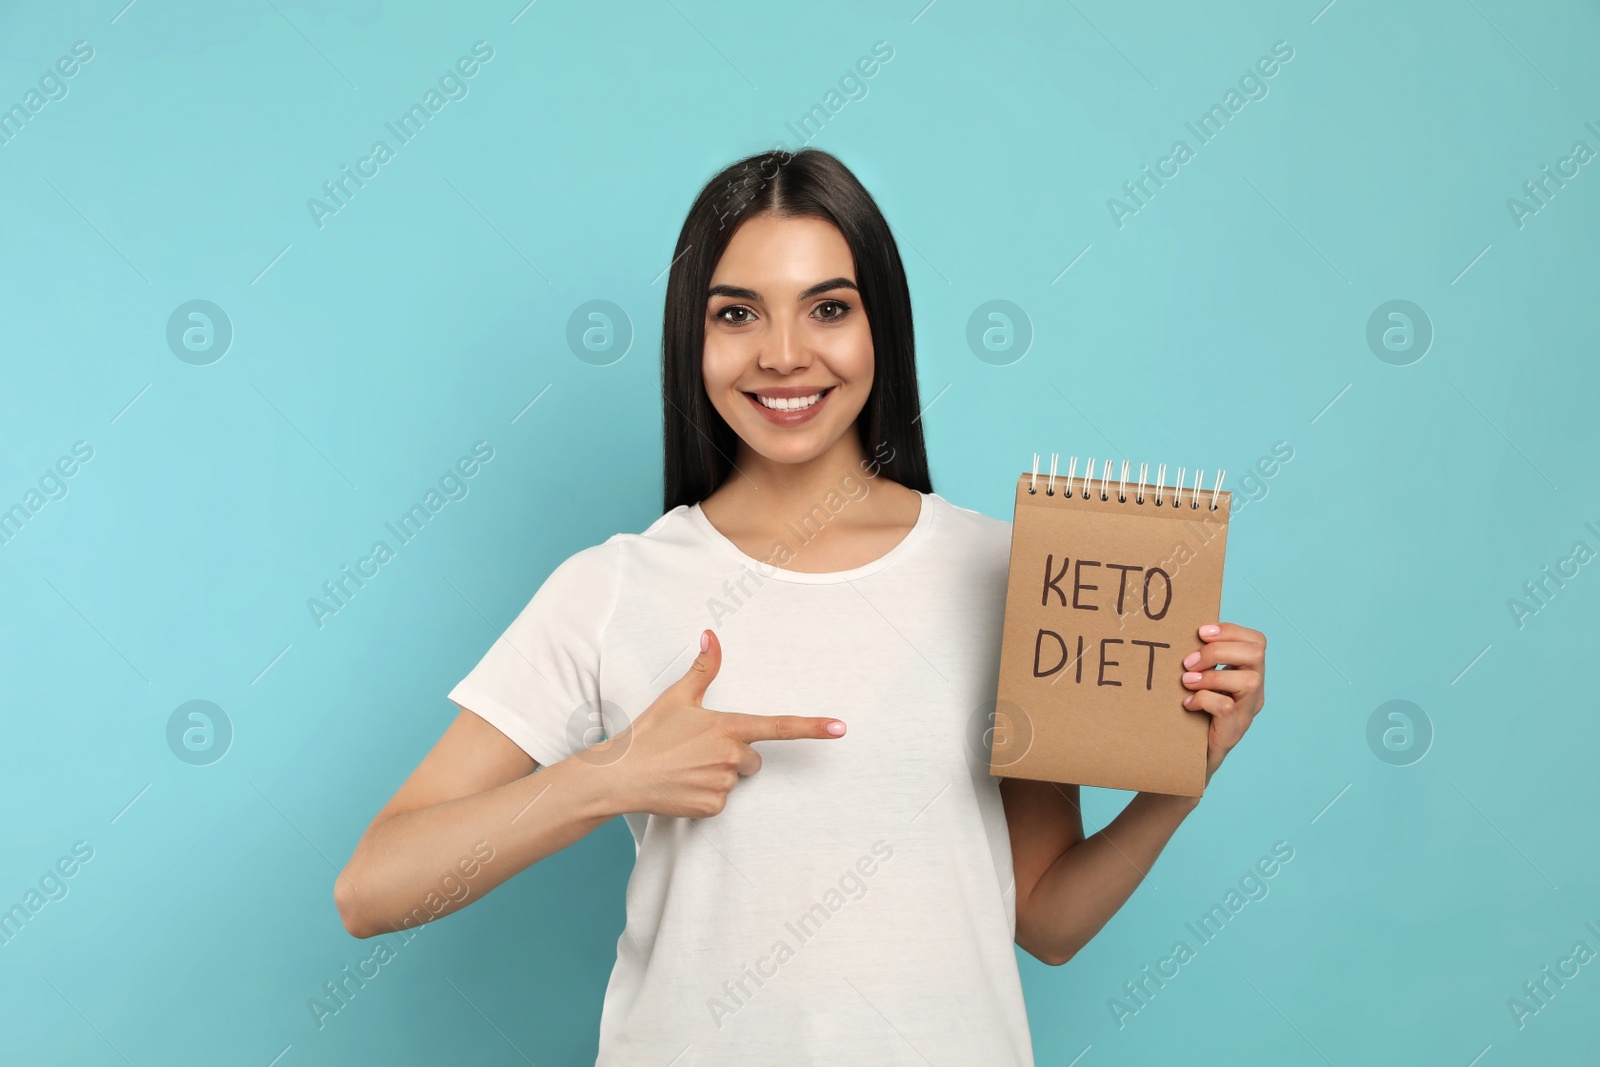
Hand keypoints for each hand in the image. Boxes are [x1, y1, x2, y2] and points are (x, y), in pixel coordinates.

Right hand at [597, 629, 846, 817]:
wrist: (620, 775)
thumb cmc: (649, 733)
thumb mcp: (677, 697)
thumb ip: (703, 668)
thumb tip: (711, 634)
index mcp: (727, 727)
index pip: (779, 726)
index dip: (813, 726)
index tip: (841, 728)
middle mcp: (730, 756)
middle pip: (753, 759)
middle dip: (733, 756)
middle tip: (697, 751)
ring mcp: (722, 784)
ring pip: (735, 779)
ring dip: (718, 774)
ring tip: (685, 768)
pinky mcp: (712, 807)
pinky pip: (721, 801)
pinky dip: (705, 795)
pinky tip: (682, 786)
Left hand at [1179, 622, 1266, 784]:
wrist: (1188, 759)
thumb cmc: (1191, 712)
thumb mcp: (1200, 681)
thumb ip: (1201, 660)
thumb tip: (1181, 631)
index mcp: (1249, 674)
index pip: (1256, 641)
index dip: (1230, 631)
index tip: (1201, 632)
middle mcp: (1254, 692)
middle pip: (1256, 653)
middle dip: (1218, 651)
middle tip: (1188, 662)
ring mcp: (1246, 713)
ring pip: (1248, 680)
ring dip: (1213, 676)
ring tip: (1187, 682)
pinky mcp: (1233, 732)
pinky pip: (1226, 707)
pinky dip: (1204, 699)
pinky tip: (1188, 704)